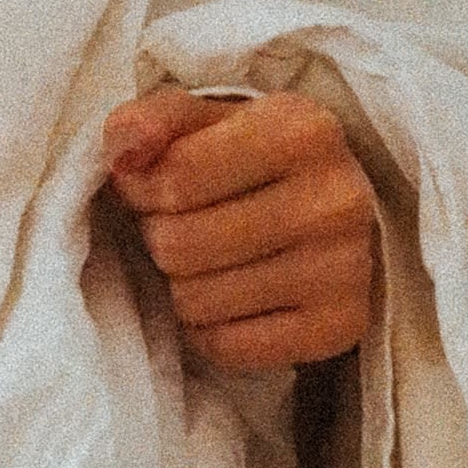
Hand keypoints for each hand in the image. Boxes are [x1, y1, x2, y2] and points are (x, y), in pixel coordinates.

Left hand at [99, 88, 377, 372]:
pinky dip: (210, 331)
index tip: (151, 187)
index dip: (142, 188)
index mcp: (302, 131)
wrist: (335, 208)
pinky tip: (230, 298)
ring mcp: (344, 269)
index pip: (176, 176)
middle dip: (161, 237)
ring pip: (196, 301)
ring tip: (207, 260)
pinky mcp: (340, 327)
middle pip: (180, 244)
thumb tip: (123, 153)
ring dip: (183, 284)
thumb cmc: (252, 157)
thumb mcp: (205, 119)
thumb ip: (152, 119)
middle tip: (183, 226)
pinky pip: (226, 348)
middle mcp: (334, 199)